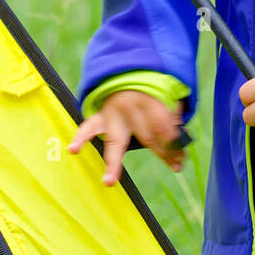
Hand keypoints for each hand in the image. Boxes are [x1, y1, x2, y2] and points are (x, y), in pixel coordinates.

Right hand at [68, 90, 187, 186]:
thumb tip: (181, 141)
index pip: (161, 125)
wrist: (126, 72)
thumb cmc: (150, 89)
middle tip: (176, 166)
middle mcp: (128, 106)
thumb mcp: (167, 95)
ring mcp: (111, 113)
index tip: (181, 159)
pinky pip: (88, 128)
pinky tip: (73, 149)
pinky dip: (80, 139)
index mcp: (147, 97)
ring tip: (109, 182)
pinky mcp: (99, 119)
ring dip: (113, 164)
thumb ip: (173, 115)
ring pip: (115, 141)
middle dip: (162, 152)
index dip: (173, 143)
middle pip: (146, 136)